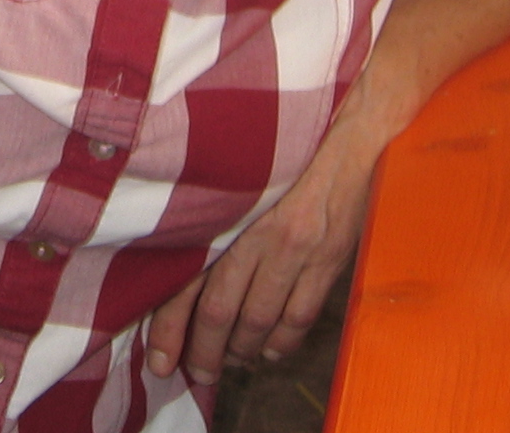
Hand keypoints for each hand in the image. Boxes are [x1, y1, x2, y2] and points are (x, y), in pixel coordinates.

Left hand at [144, 126, 378, 384]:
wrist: (351, 138)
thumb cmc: (290, 153)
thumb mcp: (243, 180)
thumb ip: (218, 217)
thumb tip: (185, 263)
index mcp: (230, 213)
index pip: (190, 281)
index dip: (171, 326)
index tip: (159, 358)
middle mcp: (260, 235)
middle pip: (221, 311)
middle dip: (206, 351)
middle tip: (198, 372)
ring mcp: (297, 252)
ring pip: (260, 320)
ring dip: (243, 349)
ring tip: (231, 360)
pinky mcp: (329, 261)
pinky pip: (300, 316)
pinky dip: (282, 341)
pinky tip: (270, 350)